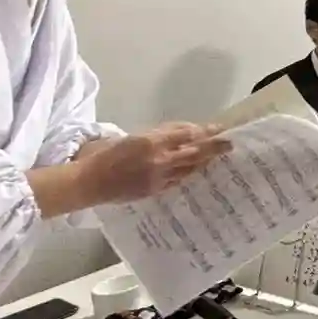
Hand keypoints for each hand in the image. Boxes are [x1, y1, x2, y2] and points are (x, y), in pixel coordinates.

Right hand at [79, 122, 229, 204]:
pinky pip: (178, 180)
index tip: (217, 128)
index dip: (203, 131)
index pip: (185, 134)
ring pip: (189, 167)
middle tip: (230, 143)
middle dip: (213, 147)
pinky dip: (189, 173)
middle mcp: (159, 159)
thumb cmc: (102, 155)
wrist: (88, 183)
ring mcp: (158, 177)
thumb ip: (155, 136)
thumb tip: (177, 135)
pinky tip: (197, 170)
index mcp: (150, 141)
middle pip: (194, 151)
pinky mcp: (155, 190)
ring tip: (218, 156)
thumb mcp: (130, 137)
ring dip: (205, 161)